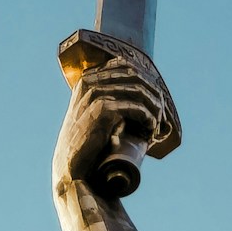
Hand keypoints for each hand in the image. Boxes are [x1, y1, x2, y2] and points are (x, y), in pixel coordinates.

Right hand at [55, 31, 179, 204]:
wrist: (71, 164)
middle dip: (153, 94)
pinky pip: (137, 108)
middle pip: (136, 76)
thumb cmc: (86, 140)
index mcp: (88, 77)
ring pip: (139, 91)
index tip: (154, 102)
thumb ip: (107, 96)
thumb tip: (141, 88)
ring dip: (154, 108)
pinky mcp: (103, 110)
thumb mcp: (93, 111)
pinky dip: (149, 118)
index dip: (146, 82)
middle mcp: (90, 81)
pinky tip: (151, 128)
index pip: (127, 66)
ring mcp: (95, 94)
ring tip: (157, 124)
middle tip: (160, 115)